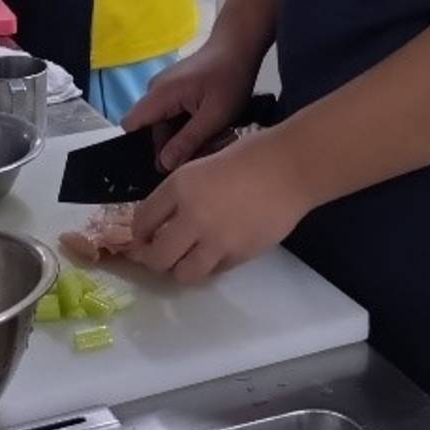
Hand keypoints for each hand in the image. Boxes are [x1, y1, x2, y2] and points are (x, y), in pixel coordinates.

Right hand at [123, 30, 257, 170]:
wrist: (240, 44)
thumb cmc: (230, 76)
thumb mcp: (215, 115)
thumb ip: (188, 140)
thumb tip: (163, 164)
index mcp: (160, 94)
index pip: (130, 126)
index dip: (141, 148)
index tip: (167, 163)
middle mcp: (156, 91)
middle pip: (153, 131)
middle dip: (175, 148)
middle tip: (205, 153)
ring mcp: (165, 90)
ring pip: (166, 126)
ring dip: (186, 138)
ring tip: (215, 140)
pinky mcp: (176, 91)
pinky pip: (174, 117)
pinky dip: (190, 127)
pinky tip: (212, 130)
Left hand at [129, 131, 311, 283]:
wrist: (290, 167)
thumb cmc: (250, 156)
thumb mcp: (202, 167)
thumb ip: (180, 194)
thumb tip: (163, 221)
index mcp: (179, 186)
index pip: (142, 222)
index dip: (139, 234)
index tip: (142, 238)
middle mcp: (191, 216)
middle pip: (157, 257)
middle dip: (153, 260)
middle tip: (159, 255)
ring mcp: (216, 239)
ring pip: (183, 274)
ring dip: (181, 269)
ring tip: (187, 259)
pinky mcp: (238, 254)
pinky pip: (214, 271)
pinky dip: (210, 266)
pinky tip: (215, 252)